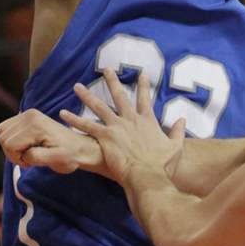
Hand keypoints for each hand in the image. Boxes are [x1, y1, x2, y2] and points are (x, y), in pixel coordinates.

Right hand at [0, 109, 104, 175]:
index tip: (30, 163)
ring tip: (28, 153)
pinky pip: (7, 128)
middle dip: (12, 152)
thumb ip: (38, 157)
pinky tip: (27, 146)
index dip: (16, 158)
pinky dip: (12, 140)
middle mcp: (29, 114)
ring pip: (2, 132)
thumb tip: (25, 154)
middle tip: (29, 159)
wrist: (79, 147)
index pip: (8, 143)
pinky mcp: (27, 116)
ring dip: (11, 146)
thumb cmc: (69, 156)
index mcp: (35, 124)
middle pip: (2, 137)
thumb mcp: (57, 160)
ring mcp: (27, 114)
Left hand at [61, 68, 184, 189]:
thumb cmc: (162, 165)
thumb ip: (177, 132)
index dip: (144, 85)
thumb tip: (182, 119)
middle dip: (112, 81)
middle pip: (119, 95)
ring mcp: (116, 126)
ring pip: (98, 106)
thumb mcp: (175, 147)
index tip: (142, 73)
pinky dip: (74, 119)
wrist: (148, 176)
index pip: (145, 98)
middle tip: (106, 69)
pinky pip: (86, 126)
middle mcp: (130, 119)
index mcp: (147, 121)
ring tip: (76, 86)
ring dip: (86, 96)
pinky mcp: (105, 136)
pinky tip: (63, 113)